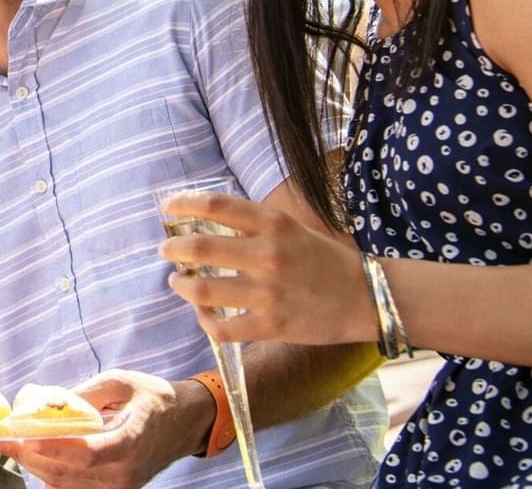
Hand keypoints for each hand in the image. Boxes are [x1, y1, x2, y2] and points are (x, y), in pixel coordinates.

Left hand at [0, 370, 210, 488]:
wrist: (184, 423)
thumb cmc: (154, 397)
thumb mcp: (122, 382)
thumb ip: (85, 394)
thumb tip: (45, 403)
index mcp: (131, 442)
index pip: (86, 453)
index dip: (52, 448)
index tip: (22, 436)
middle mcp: (125, 473)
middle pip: (67, 472)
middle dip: (27, 455)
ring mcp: (120, 487)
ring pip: (65, 484)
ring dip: (34, 465)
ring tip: (8, 445)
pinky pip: (74, 488)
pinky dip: (50, 473)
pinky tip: (33, 457)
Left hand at [158, 191, 374, 345]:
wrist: (365, 297)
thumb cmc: (324, 260)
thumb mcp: (291, 228)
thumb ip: (253, 225)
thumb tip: (206, 220)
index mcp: (274, 224)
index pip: (216, 205)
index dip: (184, 203)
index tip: (168, 207)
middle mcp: (268, 255)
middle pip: (200, 248)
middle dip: (173, 249)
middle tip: (167, 251)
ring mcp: (268, 293)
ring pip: (202, 291)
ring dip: (181, 285)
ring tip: (177, 281)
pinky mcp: (270, 325)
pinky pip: (221, 328)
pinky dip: (204, 320)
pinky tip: (203, 313)